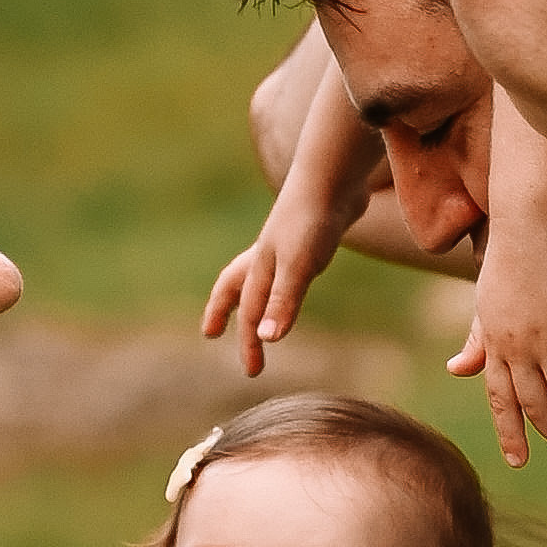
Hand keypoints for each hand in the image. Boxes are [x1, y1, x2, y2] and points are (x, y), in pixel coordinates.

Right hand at [203, 174, 354, 376]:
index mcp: (262, 266)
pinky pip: (290, 260)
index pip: (250, 310)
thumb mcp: (298, 267)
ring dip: (255, 293)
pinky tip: (300, 271)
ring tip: (255, 306)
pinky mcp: (309, 232)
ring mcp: (287, 242)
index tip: (250, 370)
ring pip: (262, 273)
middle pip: (237, 286)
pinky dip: (286, 273)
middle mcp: (268, 254)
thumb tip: (266, 340)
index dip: (247, 340)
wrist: (333, 176)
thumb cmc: (312, 221)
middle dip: (226, 312)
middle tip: (212, 332)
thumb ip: (284, 302)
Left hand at [447, 212, 546, 466]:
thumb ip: (478, 340)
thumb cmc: (512, 254)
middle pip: (536, 404)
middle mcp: (518, 346)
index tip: (519, 461)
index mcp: (496, 343)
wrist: (531, 217)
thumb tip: (454, 370)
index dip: (510, 431)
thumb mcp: (488, 301)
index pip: (500, 398)